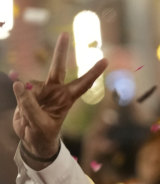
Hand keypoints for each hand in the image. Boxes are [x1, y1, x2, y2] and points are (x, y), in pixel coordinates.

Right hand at [13, 32, 107, 164]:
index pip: (83, 84)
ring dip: (27, 102)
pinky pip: (20, 90)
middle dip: (61, 51)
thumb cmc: (42, 134)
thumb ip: (30, 106)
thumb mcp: (39, 124)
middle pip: (57, 68)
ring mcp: (41, 90)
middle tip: (65, 34)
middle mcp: (55, 91)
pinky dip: (19, 99)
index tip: (105, 60)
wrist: (32, 139)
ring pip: (30, 87)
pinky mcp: (27, 92)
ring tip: (30, 118)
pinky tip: (22, 109)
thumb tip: (20, 85)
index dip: (93, 72)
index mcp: (67, 99)